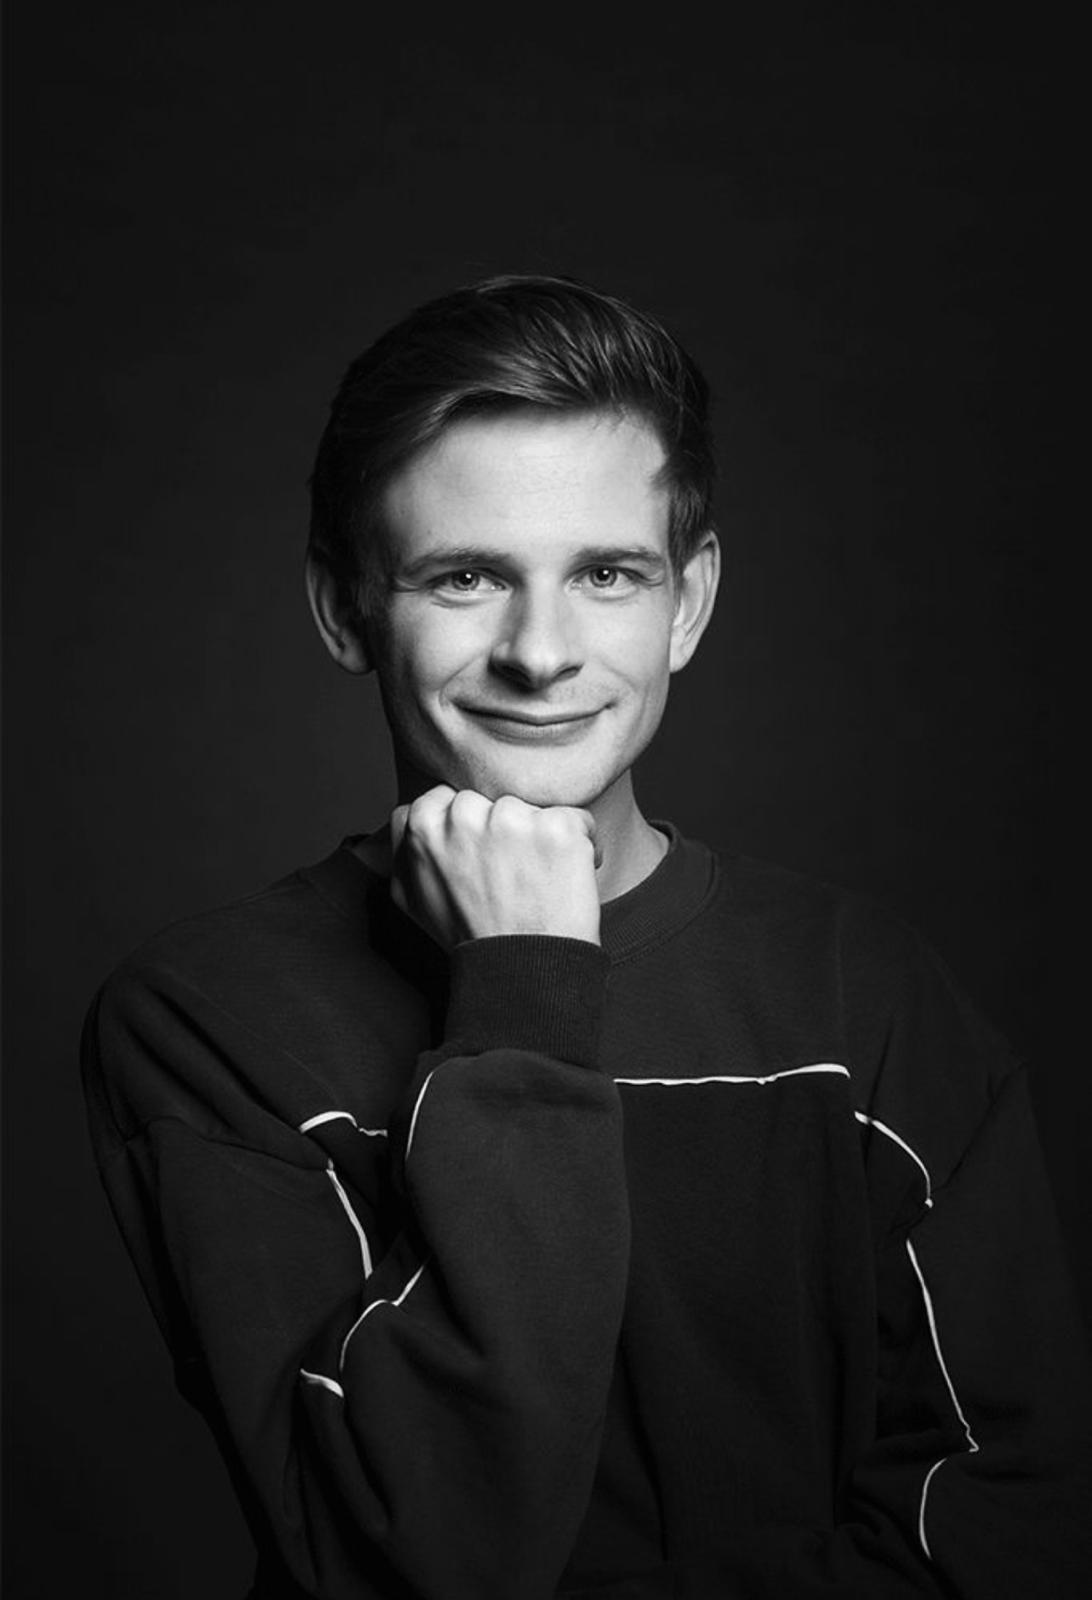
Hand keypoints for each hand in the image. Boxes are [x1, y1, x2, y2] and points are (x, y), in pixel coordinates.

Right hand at [389, 786, 600, 947]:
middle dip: (502, 828)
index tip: (479, 853)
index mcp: (424, 827)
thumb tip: (406, 823)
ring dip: (539, 836)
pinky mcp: (558, 828)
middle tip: (508, 872)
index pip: (444, 798)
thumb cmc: (470, 938)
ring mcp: (512, 819)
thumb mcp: (411, 900)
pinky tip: (565, 876)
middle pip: (490, 799)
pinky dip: (580, 845)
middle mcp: (464, 817)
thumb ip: (403, 851)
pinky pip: (578, 820)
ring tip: (536, 878)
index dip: (467, 826)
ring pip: (530, 807)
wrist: (521, 971)